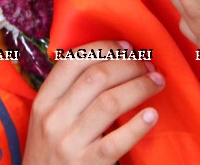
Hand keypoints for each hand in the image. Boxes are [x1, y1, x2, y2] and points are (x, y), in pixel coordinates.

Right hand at [23, 41, 161, 163]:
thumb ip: (68, 94)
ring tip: (156, 83)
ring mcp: (69, 143)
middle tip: (148, 66)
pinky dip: (137, 126)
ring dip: (139, 87)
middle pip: (96, 77)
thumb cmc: (51, 152)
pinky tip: (152, 116)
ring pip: (110, 102)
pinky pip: (116, 141)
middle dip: (128, 65)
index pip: (72, 61)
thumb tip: (109, 61)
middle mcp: (53, 118)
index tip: (127, 47)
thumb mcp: (47, 119)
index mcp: (43, 101)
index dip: (104, 48)